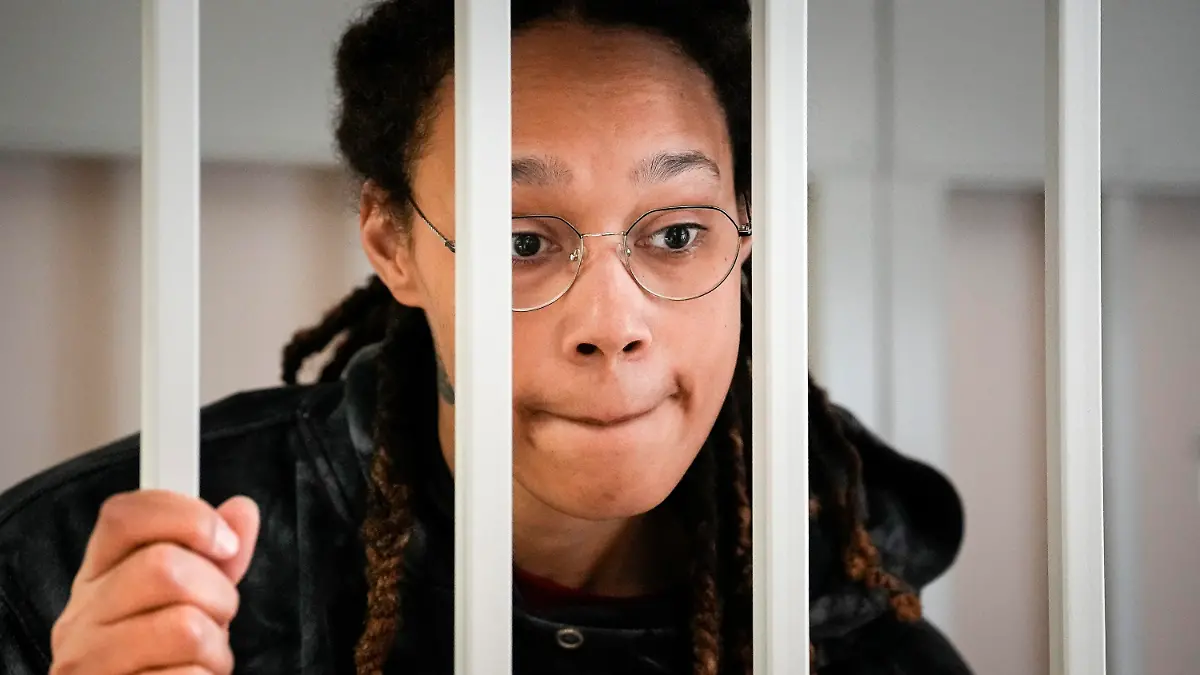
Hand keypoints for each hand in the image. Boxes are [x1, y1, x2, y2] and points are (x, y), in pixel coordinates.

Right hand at [49, 491, 259, 674]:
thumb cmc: (162, 657)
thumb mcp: (188, 599)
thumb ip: (214, 557)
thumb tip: (241, 510)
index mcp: (98, 576)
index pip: (125, 515)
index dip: (188, 517)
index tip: (226, 544)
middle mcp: (81, 615)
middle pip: (164, 566)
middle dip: (218, 593)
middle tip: (217, 617)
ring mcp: (87, 660)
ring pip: (184, 627)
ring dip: (217, 647)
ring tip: (203, 658)